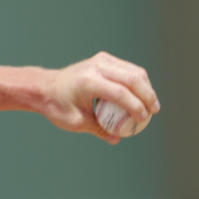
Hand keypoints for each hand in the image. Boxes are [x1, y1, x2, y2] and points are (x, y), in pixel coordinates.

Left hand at [44, 51, 159, 143]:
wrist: (44, 87)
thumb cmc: (57, 106)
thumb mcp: (75, 122)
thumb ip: (98, 129)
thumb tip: (117, 139)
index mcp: (88, 81)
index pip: (120, 92)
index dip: (136, 106)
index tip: (143, 119)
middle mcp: (96, 67)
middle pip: (132, 78)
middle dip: (148, 95)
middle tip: (154, 112)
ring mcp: (100, 60)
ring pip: (133, 71)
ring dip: (146, 87)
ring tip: (151, 105)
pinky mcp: (103, 59)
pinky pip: (127, 68)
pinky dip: (138, 81)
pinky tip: (142, 95)